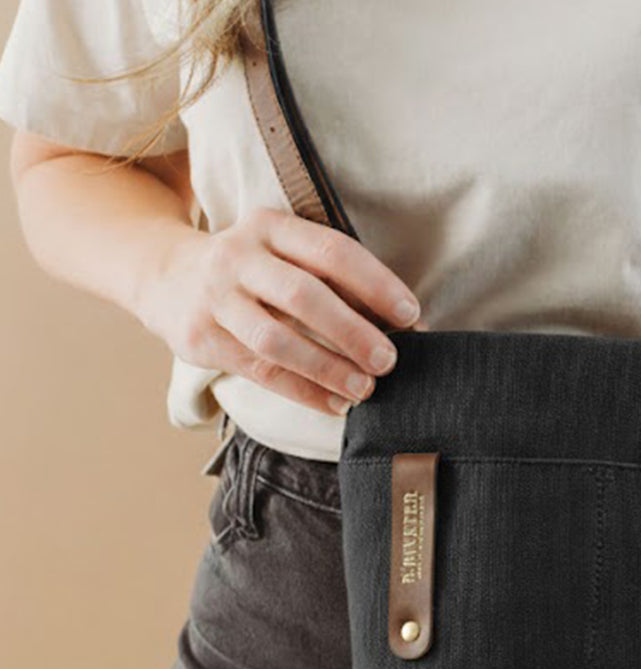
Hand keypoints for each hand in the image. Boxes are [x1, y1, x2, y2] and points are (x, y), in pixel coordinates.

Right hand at [135, 206, 422, 416]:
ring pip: (277, 340)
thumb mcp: (285, 255)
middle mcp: (239, 256)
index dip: (376, 284)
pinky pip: (260, 371)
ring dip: (327, 368)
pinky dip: (304, 392)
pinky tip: (335, 404)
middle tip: (388, 361)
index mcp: (271, 227)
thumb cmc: (252, 271)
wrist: (163, 277)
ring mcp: (215, 298)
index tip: (410, 315)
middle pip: (304, 296)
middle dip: (352, 332)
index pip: (332, 251)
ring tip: (364, 389)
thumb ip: (335, 281)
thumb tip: (405, 324)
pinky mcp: (202, 338)